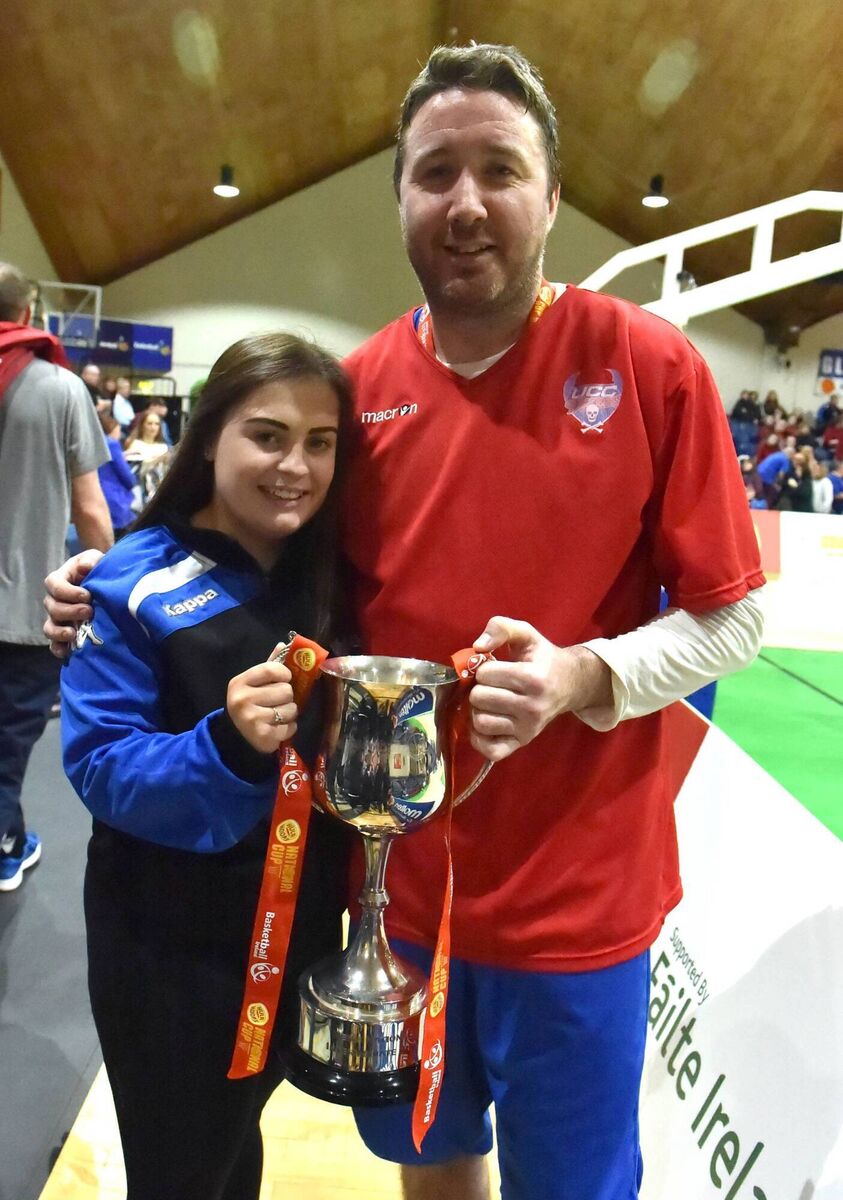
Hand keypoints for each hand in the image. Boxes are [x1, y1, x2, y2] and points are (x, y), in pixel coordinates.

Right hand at [43, 549, 104, 657]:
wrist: (107, 585)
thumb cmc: (98, 569)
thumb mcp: (96, 559)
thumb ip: (91, 560)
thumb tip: (85, 567)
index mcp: (60, 580)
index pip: (54, 585)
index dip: (68, 592)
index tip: (87, 595)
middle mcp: (55, 600)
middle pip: (52, 608)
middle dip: (70, 611)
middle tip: (89, 611)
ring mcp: (58, 618)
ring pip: (49, 627)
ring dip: (60, 632)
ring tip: (73, 634)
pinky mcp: (64, 633)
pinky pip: (54, 644)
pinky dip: (58, 648)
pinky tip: (67, 652)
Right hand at [227, 646, 298, 752]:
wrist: (234, 735)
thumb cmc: (250, 703)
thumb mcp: (254, 683)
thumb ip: (269, 665)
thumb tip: (284, 644)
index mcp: (240, 682)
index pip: (271, 669)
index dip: (285, 673)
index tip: (285, 679)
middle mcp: (243, 699)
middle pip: (286, 690)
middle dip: (287, 696)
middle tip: (278, 701)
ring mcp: (251, 719)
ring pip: (290, 709)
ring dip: (289, 713)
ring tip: (278, 715)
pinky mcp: (262, 736)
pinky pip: (290, 727)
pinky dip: (289, 728)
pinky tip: (278, 728)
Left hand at [468, 616, 612, 761]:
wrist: (570, 684)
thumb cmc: (542, 658)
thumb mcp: (526, 634)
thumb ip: (500, 627)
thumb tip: (477, 646)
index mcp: (532, 678)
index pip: (485, 674)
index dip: (484, 668)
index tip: (496, 667)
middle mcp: (531, 707)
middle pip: (479, 698)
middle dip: (479, 688)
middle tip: (492, 685)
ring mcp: (527, 728)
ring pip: (480, 722)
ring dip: (477, 710)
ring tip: (490, 701)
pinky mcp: (521, 743)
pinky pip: (489, 750)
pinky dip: (480, 738)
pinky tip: (487, 721)